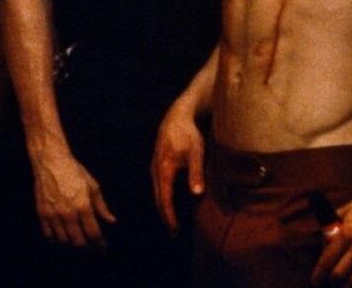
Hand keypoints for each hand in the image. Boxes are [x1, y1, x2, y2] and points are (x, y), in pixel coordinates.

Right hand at [32, 150, 115, 248]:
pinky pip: (48, 235)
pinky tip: (62, 237)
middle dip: (87, 248)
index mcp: (83, 206)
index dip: (100, 244)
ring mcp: (53, 215)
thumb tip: (111, 220)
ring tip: (78, 242)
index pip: (93, 233)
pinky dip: (56, 240)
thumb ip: (102, 206)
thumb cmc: (74, 171)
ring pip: (63, 241)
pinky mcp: (42, 213)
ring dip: (72, 244)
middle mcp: (68, 213)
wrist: (51, 162)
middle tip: (91, 247)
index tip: (103, 249)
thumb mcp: (93, 186)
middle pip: (78, 242)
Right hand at [151, 105, 204, 233]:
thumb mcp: (196, 152)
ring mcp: (154, 167)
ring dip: (164, 208)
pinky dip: (163, 197)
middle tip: (174, 233)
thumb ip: (196, 173)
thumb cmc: (189, 134)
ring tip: (172, 222)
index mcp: (164, 170)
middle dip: (165, 216)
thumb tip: (197, 193)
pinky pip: (158, 185)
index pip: (165, 200)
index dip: (169, 217)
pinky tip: (169, 201)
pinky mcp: (157, 164)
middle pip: (158, 199)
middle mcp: (155, 170)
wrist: (177, 117)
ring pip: (157, 192)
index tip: (174, 230)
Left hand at [310, 189, 351, 286]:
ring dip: (347, 286)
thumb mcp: (343, 212)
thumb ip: (330, 230)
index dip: (319, 276)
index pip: (327, 261)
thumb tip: (321, 248)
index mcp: (346, 233)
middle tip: (327, 282)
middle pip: (340, 275)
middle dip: (331, 282)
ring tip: (342, 284)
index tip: (316, 281)